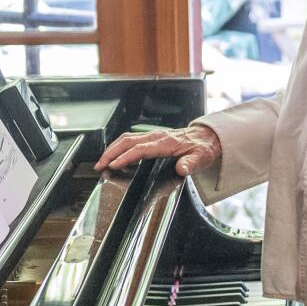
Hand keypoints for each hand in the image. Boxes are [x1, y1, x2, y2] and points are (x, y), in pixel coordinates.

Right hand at [94, 124, 222, 176]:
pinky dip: (119, 147)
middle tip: (99, 165)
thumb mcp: (202, 157)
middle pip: (127, 141)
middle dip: (111, 152)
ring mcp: (153, 136)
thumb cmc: (203, 147)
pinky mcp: (151, 138)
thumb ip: (192, 163)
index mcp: (166, 143)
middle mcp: (156, 137)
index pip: (140, 149)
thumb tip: (183, 169)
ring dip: (112, 149)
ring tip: (101, 162)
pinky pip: (131, 140)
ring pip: (126, 139)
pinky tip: (114, 156)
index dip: (125, 157)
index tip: (113, 165)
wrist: (207, 137)